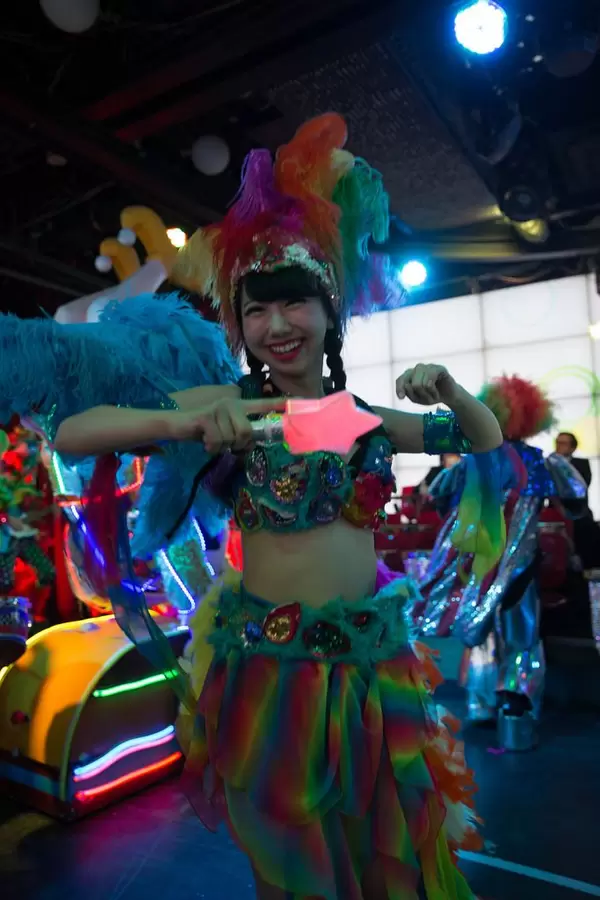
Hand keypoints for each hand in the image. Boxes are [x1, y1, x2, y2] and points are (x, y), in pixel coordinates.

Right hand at [168, 397, 285, 453]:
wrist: (176, 425)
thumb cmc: (204, 431)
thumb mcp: (226, 433)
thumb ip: (241, 435)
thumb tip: (253, 443)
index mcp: (239, 406)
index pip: (264, 404)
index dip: (281, 404)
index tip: (298, 401)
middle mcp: (232, 402)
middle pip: (248, 432)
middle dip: (238, 444)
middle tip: (225, 443)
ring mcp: (219, 407)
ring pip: (233, 438)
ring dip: (222, 447)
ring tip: (212, 440)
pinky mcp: (206, 416)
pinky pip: (218, 440)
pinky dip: (211, 447)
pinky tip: (204, 442)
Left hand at [396, 364, 457, 406]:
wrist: (449, 396)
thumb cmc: (431, 396)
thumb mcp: (417, 398)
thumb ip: (409, 393)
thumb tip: (408, 385)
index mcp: (411, 374)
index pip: (400, 380)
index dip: (399, 389)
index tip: (401, 398)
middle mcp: (418, 368)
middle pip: (411, 385)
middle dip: (419, 395)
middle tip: (427, 399)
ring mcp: (429, 367)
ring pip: (418, 384)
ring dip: (426, 395)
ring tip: (432, 396)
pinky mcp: (439, 368)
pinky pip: (429, 383)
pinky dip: (432, 392)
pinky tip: (436, 393)